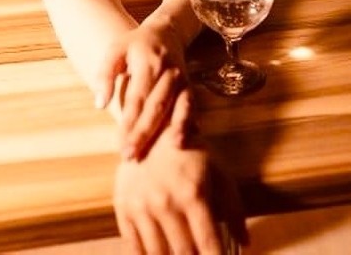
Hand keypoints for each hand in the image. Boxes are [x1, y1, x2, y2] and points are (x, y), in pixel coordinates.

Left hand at [95, 23, 191, 158]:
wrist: (165, 31)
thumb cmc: (135, 43)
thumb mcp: (115, 50)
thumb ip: (105, 75)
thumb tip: (100, 104)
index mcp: (148, 63)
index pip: (138, 98)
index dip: (129, 122)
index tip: (120, 143)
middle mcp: (168, 73)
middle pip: (156, 107)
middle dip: (144, 133)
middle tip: (131, 156)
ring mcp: (181, 80)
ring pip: (177, 109)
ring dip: (167, 133)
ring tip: (162, 154)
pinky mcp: (189, 86)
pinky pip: (190, 107)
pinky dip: (187, 124)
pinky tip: (181, 142)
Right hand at [114, 111, 248, 254]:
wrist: (152, 128)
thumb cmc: (191, 152)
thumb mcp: (218, 172)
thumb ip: (234, 209)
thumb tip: (246, 244)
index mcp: (193, 194)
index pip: (209, 245)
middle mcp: (165, 203)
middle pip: (184, 254)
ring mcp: (141, 206)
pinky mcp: (123, 207)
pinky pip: (133, 248)